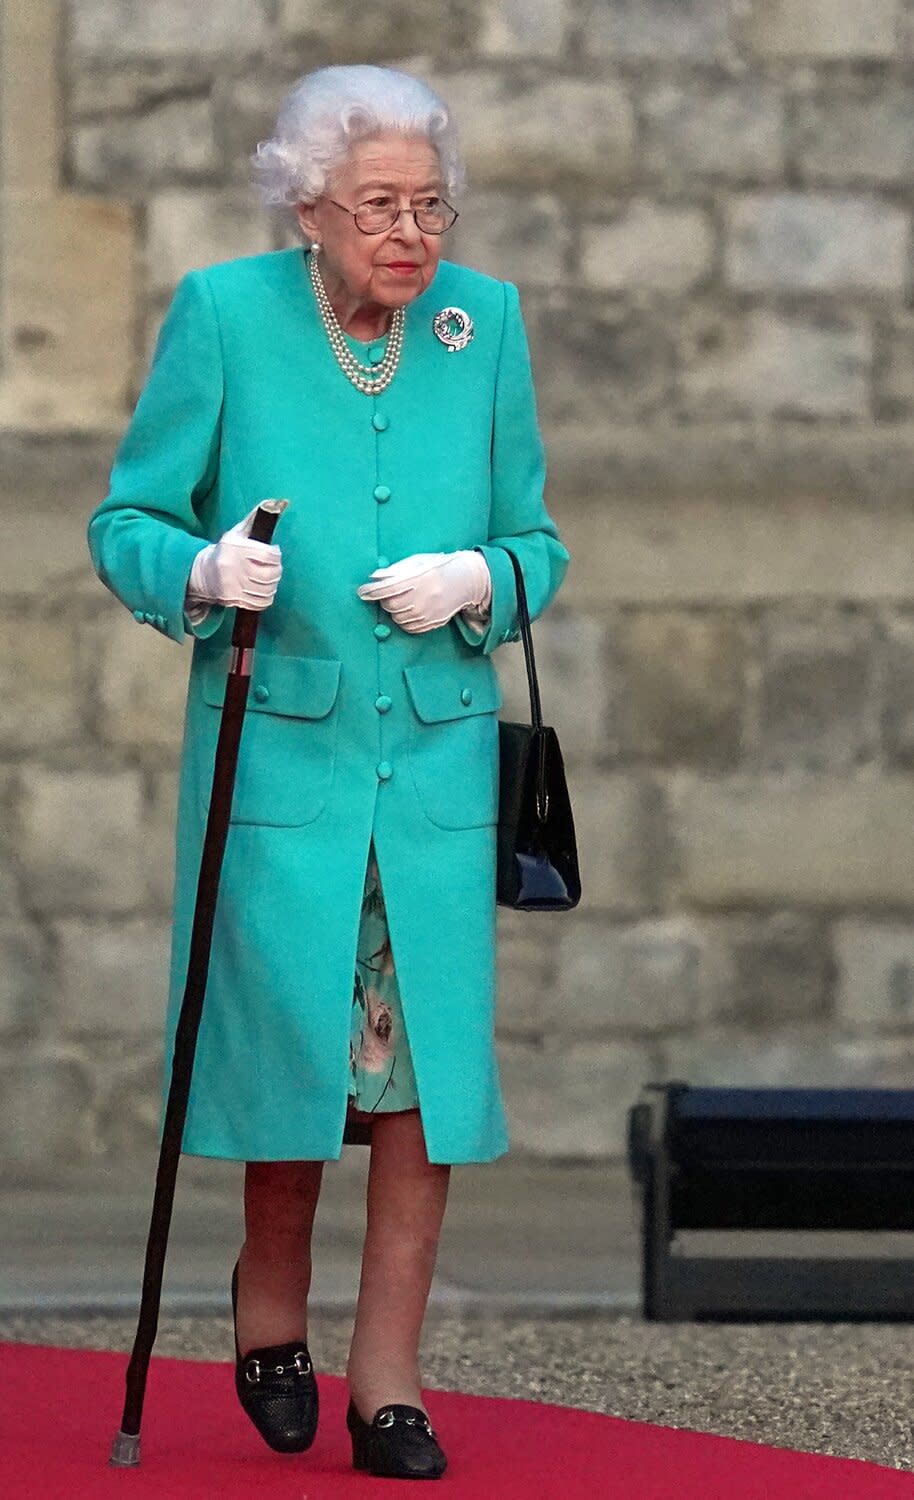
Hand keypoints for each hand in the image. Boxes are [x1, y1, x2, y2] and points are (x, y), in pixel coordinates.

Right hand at [187, 501, 284, 610]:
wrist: (202, 572)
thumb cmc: (226, 549)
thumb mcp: (238, 531)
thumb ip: (258, 517)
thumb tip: (281, 502)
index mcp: (236, 548)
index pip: (268, 556)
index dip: (276, 556)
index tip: (274, 553)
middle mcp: (233, 567)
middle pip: (269, 575)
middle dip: (276, 571)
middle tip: (273, 567)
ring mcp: (233, 585)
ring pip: (266, 590)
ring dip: (272, 585)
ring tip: (268, 578)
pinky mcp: (233, 599)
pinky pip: (259, 603)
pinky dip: (266, 598)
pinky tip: (263, 591)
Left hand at [356, 549, 491, 632]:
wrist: (465, 581)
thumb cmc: (438, 567)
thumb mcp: (417, 562)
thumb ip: (395, 570)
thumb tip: (374, 578)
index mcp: (419, 579)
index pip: (387, 589)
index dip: (371, 591)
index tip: (362, 591)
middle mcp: (423, 598)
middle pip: (390, 605)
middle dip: (385, 599)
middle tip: (389, 592)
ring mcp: (428, 613)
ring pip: (397, 618)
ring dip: (395, 610)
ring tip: (404, 599)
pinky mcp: (431, 623)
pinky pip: (408, 627)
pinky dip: (404, 619)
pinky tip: (410, 609)